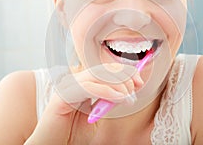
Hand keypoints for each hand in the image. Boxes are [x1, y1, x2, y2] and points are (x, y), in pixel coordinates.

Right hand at [25, 63, 143, 143]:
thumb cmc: (73, 133)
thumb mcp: (98, 116)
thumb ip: (109, 102)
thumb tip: (126, 92)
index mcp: (84, 84)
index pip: (106, 69)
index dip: (125, 71)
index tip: (139, 81)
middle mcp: (76, 82)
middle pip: (104, 69)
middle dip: (124, 76)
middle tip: (136, 88)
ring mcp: (68, 86)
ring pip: (97, 74)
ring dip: (118, 84)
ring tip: (128, 97)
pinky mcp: (63, 95)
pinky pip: (88, 86)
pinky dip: (107, 90)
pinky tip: (119, 98)